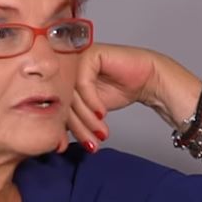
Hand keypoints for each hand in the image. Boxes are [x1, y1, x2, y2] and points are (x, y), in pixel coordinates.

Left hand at [64, 43, 201, 151]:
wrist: (147, 79)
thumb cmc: (119, 90)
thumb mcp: (89, 111)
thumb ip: (72, 119)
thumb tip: (56, 142)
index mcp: (60, 78)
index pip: (54, 105)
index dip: (61, 129)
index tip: (68, 146)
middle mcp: (65, 67)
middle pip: (62, 101)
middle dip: (78, 127)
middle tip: (91, 142)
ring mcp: (76, 58)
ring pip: (72, 95)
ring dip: (87, 118)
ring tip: (100, 132)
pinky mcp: (89, 54)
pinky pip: (83, 83)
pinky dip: (92, 102)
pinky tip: (102, 113)